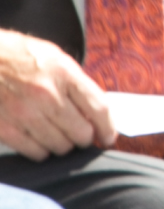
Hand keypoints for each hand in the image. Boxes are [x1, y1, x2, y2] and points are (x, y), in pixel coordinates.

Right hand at [0, 31, 111, 157]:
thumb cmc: (18, 56)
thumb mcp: (54, 58)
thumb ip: (75, 83)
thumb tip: (95, 111)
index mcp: (63, 73)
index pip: (98, 108)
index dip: (108, 128)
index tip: (108, 137)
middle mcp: (47, 95)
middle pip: (81, 133)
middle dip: (84, 137)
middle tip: (79, 133)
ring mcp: (26, 113)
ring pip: (60, 146)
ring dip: (63, 144)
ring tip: (57, 134)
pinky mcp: (6, 129)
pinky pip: (36, 152)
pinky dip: (41, 151)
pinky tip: (39, 141)